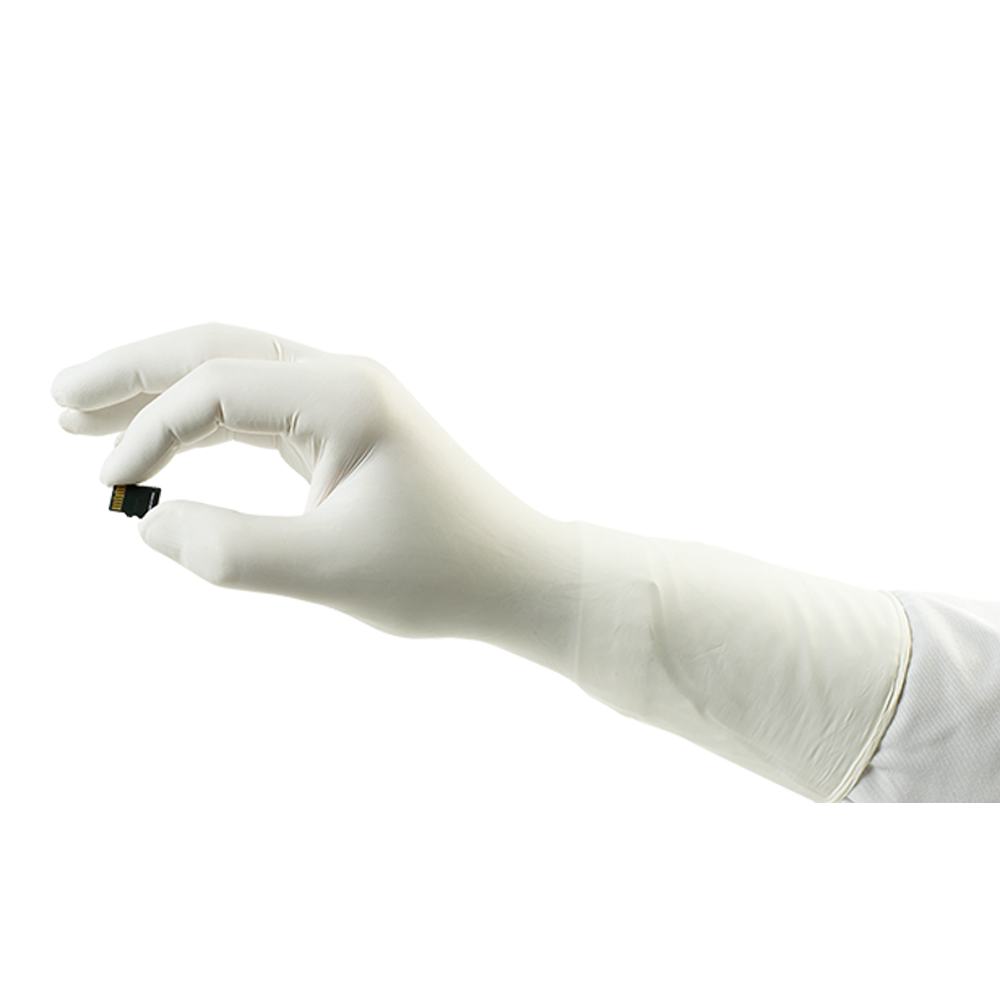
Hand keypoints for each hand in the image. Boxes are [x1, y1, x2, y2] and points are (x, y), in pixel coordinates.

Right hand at [52, 323, 579, 655]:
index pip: (216, 386)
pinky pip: (256, 410)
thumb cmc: (440, 574)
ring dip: (160, 393)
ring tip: (81, 418)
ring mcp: (343, 399)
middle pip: (215, 349)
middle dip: (133, 372)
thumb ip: (229, 552)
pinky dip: (202, 424)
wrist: (512, 575)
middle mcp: (342, 378)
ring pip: (232, 374)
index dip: (150, 431)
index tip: (108, 490)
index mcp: (345, 392)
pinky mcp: (342, 429)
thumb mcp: (327, 573)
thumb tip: (147, 522)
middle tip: (56, 397)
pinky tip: (163, 444)